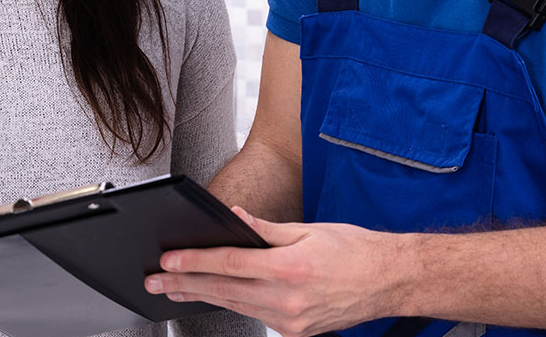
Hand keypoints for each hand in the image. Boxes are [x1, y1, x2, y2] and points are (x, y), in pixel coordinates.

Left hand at [144, 207, 405, 336]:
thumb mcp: (310, 229)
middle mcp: (288, 300)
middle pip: (224, 290)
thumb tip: (234, 220)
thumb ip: (266, 228)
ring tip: (173, 290)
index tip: (170, 259)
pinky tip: (217, 296)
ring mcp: (291, 321)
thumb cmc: (356, 251)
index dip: (194, 262)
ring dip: (201, 296)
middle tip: (156, 280)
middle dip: (184, 284)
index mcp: (290, 268)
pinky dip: (234, 303)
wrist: (390, 281)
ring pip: (236, 305)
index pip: (229, 264)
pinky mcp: (296, 331)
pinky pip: (256, 315)